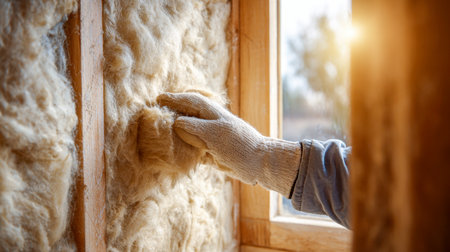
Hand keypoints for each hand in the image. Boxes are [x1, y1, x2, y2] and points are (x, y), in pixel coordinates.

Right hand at [157, 92, 300, 196]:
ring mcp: (211, 139)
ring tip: (160, 132)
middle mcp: (210, 124)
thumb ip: (194, 128)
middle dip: (173, 114)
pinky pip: (194, 150)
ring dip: (176, 133)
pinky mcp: (212, 154)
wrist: (259, 163)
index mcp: (212, 113)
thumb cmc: (238, 144)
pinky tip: (175, 153)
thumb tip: (176, 123)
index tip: (159, 98)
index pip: (190, 102)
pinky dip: (184, 150)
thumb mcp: (214, 134)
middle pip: (188, 115)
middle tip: (156, 113)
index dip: (174, 99)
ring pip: (189, 133)